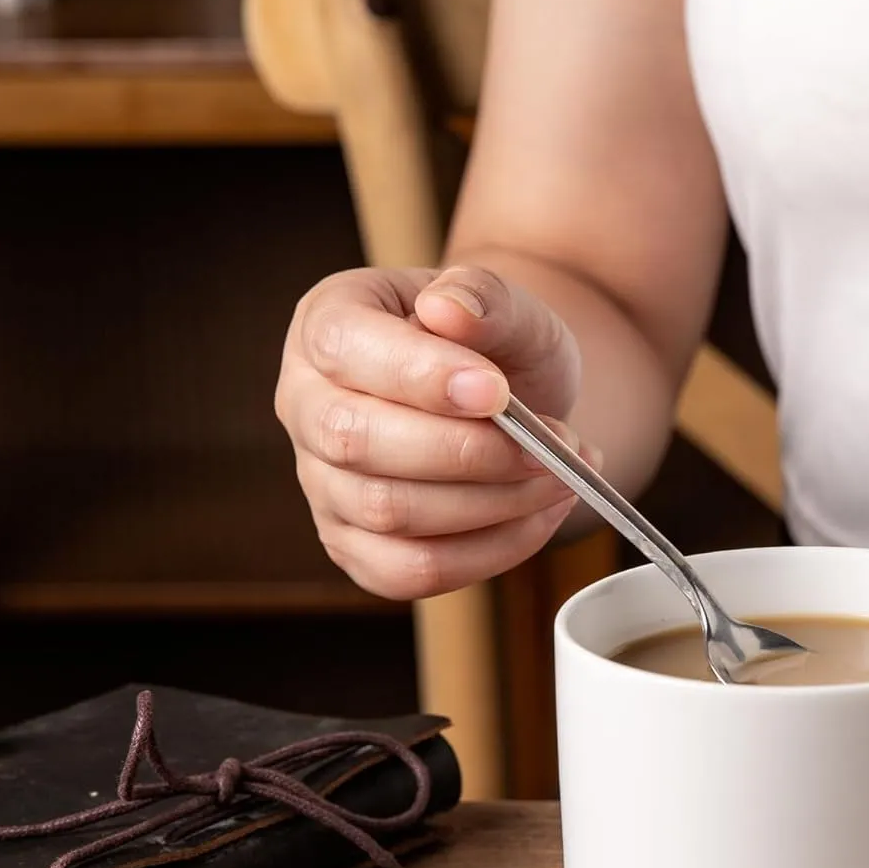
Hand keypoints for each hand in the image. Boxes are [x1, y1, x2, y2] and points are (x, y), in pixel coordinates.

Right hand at [276, 266, 592, 598]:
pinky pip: (411, 571)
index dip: (419, 375)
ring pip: (389, 514)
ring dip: (494, 503)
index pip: (345, 349)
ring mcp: (323, 484)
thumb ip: (482, 296)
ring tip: (562, 475)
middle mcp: (306, 406)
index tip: (498, 391)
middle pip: (356, 442)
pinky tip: (540, 515)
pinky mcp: (357, 547)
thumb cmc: (497, 346)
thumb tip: (449, 310)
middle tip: (553, 445)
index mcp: (326, 326)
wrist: (513, 402)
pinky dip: (490, 551)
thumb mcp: (506, 305)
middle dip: (469, 452)